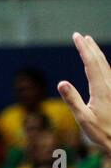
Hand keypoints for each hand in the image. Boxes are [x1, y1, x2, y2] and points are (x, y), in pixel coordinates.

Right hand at [59, 32, 110, 153]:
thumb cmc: (101, 131)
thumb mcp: (83, 118)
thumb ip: (72, 99)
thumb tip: (61, 83)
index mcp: (101, 88)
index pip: (91, 63)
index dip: (83, 48)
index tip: (77, 37)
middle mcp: (110, 84)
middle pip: (100, 60)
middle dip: (90, 47)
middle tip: (81, 36)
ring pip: (106, 65)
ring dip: (96, 53)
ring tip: (89, 45)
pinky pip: (109, 72)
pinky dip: (101, 64)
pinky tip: (99, 64)